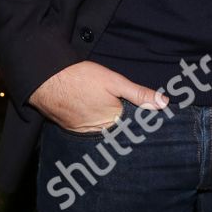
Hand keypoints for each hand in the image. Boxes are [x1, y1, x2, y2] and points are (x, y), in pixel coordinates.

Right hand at [28, 60, 166, 132]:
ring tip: (114, 120)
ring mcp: (84, 133)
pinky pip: (89, 132)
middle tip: (134, 122)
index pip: (133, 128)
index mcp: (113, 121)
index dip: (141, 124)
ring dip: (111, 130)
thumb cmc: (81, 78)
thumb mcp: (115, 81)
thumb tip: (164, 103)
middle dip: (127, 129)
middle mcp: (99, 132)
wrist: (46, 80)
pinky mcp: (72, 130)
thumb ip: (139, 94)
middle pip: (119, 133)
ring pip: (104, 134)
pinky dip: (96, 128)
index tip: (151, 124)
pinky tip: (97, 118)